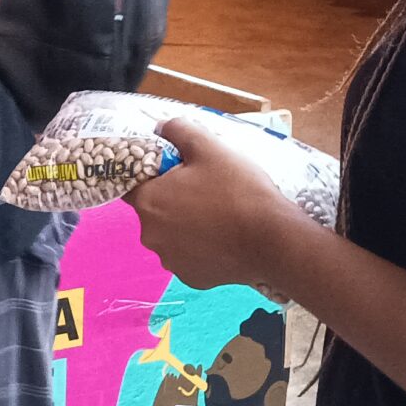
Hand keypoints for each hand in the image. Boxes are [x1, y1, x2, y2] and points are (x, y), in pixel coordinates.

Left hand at [128, 117, 310, 295]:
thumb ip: (178, 130)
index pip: (132, 184)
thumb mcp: (209, 148)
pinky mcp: (192, 278)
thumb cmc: (238, 190)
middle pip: (154, 210)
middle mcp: (151, 236)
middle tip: (204, 189)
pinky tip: (224, 237)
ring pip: (172, 235)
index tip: (174, 170)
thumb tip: (160, 127)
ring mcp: (171, 261)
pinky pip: (190, 256)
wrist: (273, 240)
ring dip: (186, 225)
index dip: (151, 174)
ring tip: (218, 214)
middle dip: (172, 199)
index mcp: (148, 202)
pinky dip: (201, 247)